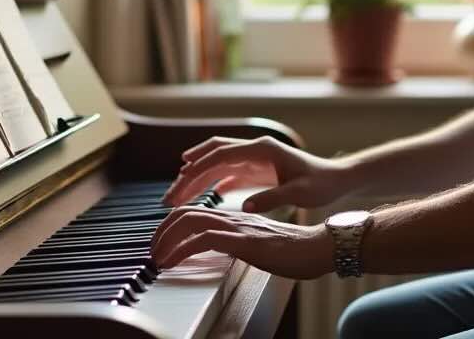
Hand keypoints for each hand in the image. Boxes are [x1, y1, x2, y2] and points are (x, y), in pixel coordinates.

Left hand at [150, 206, 332, 279]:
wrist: (320, 247)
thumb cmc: (296, 249)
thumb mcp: (260, 245)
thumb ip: (241, 243)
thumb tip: (225, 251)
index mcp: (237, 218)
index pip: (195, 212)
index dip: (173, 224)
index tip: (162, 242)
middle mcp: (234, 218)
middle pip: (186, 213)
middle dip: (161, 231)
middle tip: (152, 250)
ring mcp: (239, 228)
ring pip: (191, 221)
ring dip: (166, 240)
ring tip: (157, 258)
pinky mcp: (244, 242)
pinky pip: (205, 239)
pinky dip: (183, 249)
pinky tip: (174, 261)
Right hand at [161, 136, 352, 211]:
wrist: (338, 179)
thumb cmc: (322, 184)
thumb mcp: (300, 193)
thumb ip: (273, 198)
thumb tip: (245, 205)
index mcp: (262, 149)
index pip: (222, 154)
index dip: (199, 167)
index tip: (180, 181)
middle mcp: (254, 149)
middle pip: (212, 156)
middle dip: (188, 174)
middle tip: (169, 196)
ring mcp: (253, 158)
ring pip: (216, 165)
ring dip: (196, 179)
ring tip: (177, 198)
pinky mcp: (256, 169)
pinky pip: (226, 173)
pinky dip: (211, 183)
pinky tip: (201, 197)